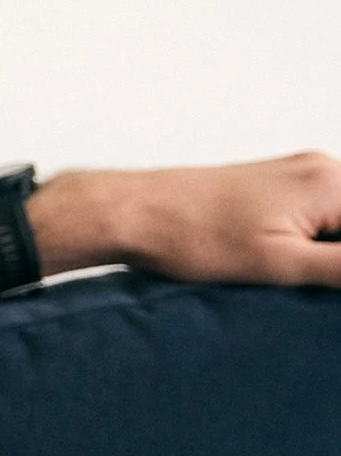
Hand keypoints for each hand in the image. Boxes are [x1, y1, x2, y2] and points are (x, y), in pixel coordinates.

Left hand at [42, 154, 340, 288]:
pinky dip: (320, 243)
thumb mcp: (282, 264)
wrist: (135, 213)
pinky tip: (294, 267)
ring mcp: (299, 173)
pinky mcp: (277, 185)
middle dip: (338, 263)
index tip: (326, 282)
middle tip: (310, 286)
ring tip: (300, 279)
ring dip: (331, 256)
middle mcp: (322, 168)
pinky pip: (322, 214)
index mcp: (330, 183)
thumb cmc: (196, 238)